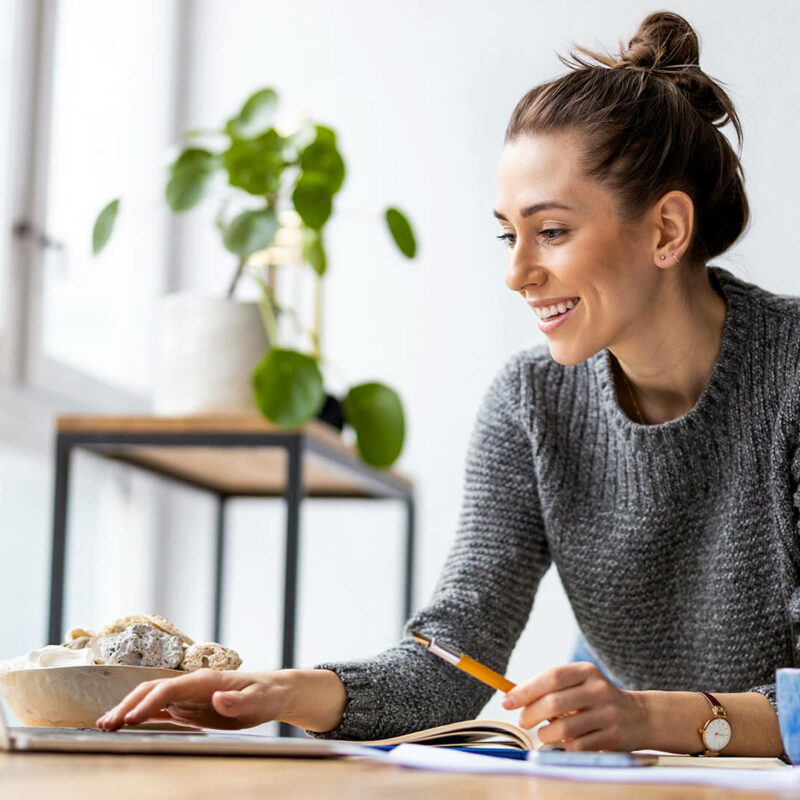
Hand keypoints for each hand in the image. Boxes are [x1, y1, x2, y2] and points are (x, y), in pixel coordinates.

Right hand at [96, 668, 288, 730]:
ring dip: (127, 710)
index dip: (149, 703)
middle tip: (106, 725)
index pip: (169, 688)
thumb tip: (217, 700)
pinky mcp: (188, 707)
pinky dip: (140, 716)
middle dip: (127, 705)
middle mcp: (191, 685)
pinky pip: (159, 710)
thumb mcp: (258, 700)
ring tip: (104, 726)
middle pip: (152, 690)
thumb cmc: (266, 695)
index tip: (130, 720)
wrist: (271, 693)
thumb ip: (237, 701)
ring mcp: (187, 695)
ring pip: (150, 699)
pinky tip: (124, 725)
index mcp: (205, 680)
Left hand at [501, 662, 647, 750]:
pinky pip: (578, 746)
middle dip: (530, 714)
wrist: (640, 716)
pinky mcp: (612, 737)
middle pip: (554, 703)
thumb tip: (512, 697)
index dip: (525, 690)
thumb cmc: (595, 699)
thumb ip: (550, 687)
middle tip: (523, 722)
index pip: (551, 677)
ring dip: (545, 734)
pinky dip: (564, 747)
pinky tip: (564, 742)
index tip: (507, 701)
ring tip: (544, 733)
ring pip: (563, 728)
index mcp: (586, 671)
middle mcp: (598, 689)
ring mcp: (607, 714)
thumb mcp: (579, 683)